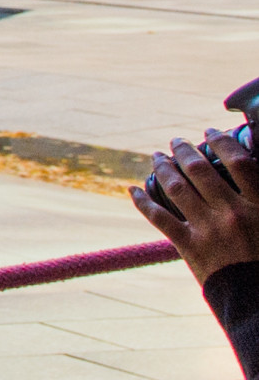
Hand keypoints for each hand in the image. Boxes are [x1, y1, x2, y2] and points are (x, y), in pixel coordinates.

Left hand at [136, 131, 258, 284]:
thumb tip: (254, 172)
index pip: (239, 162)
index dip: (222, 142)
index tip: (211, 133)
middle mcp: (232, 212)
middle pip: (200, 169)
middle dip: (184, 149)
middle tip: (175, 141)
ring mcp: (208, 229)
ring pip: (176, 187)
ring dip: (162, 168)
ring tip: (157, 157)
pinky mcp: (190, 247)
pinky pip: (159, 217)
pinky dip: (143, 201)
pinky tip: (133, 190)